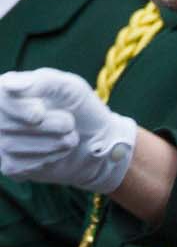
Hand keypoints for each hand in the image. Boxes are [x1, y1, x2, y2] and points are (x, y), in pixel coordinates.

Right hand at [0, 68, 136, 193]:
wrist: (97, 141)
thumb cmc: (80, 108)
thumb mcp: (70, 88)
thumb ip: (43, 82)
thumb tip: (9, 84)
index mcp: (7, 89)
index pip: (0, 97)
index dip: (19, 108)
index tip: (39, 113)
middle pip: (3, 123)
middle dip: (45, 126)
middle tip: (69, 124)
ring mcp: (0, 140)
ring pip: (9, 145)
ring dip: (50, 143)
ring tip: (69, 137)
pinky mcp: (10, 165)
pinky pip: (17, 164)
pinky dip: (46, 159)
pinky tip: (57, 152)